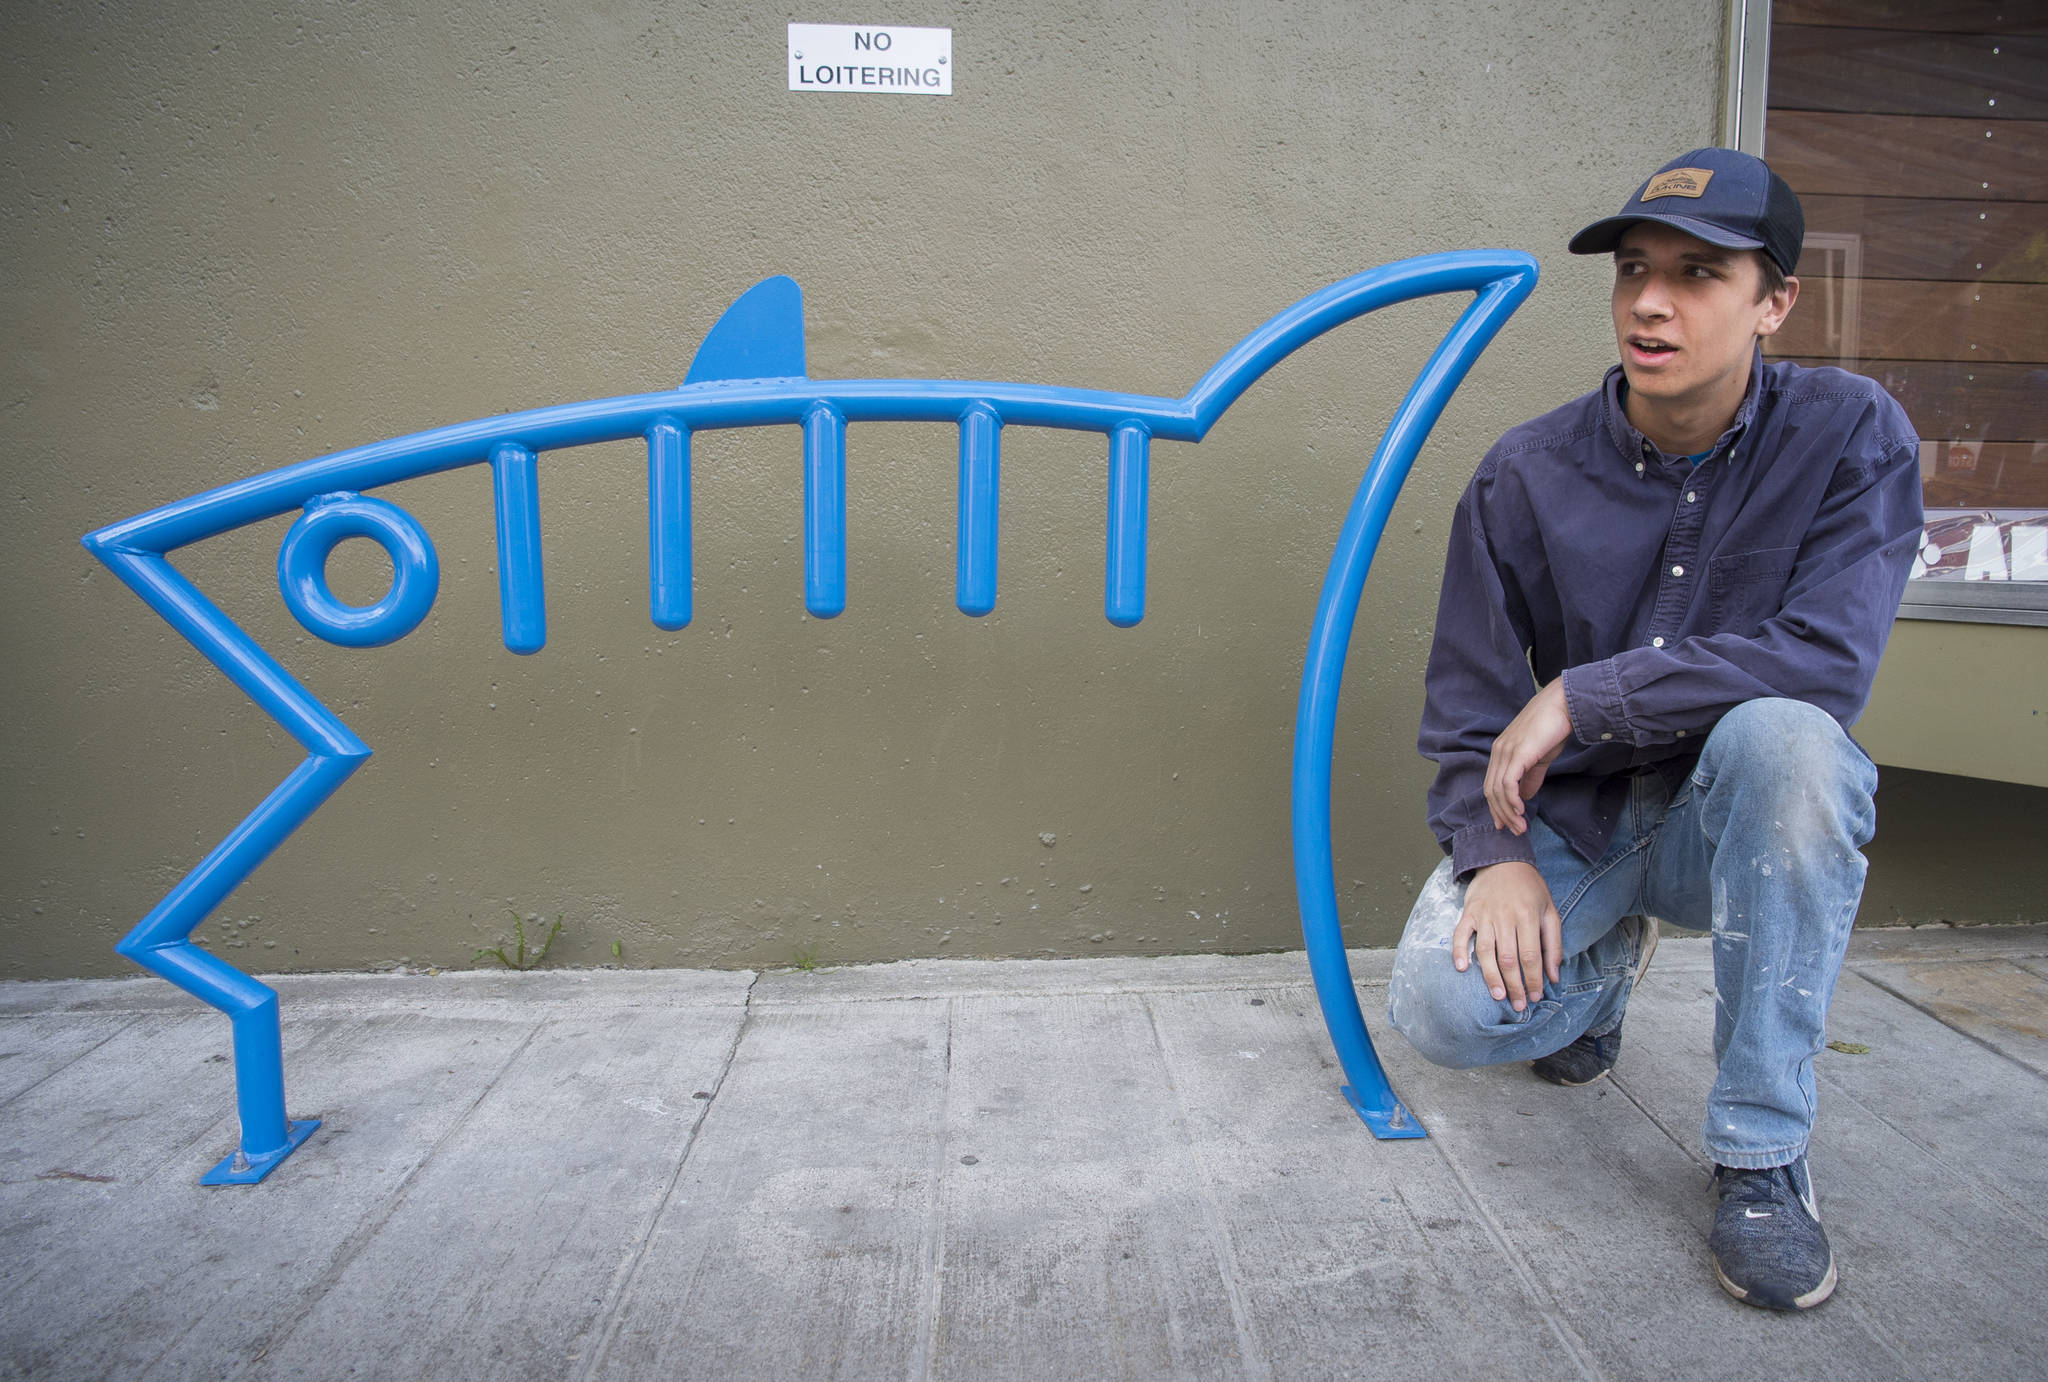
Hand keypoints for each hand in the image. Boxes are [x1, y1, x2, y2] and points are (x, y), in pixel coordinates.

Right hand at [1453, 860, 1560, 1011]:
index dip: (1533, 979)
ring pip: (1486, 951)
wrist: (1503, 860)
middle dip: (1514, 985)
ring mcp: (1485, 915)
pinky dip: (1460, 951)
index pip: (1531, 956)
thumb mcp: (1550, 911)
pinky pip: (1461, 934)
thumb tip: (1553, 975)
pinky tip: (1461, 968)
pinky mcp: (1469, 912)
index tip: (1535, 996)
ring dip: (1491, 976)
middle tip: (1518, 1005)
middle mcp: (1505, 917)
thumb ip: (1553, 944)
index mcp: (1528, 917)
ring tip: (1497, 995)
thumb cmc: (1530, 889)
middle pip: (1509, 958)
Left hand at [1484, 678, 1572, 835]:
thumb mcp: (1540, 757)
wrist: (1563, 705)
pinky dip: (1512, 800)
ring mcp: (1506, 752)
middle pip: (1491, 791)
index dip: (1496, 806)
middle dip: (1501, 814)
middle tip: (1514, 831)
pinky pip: (1508, 783)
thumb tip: (1527, 796)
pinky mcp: (1517, 754)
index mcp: (1501, 751)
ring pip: (1498, 791)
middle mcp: (1498, 752)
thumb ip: (1531, 776)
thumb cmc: (1553, 728)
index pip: (1491, 785)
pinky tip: (1521, 811)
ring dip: (1508, 813)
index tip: (1504, 824)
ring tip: (1520, 827)